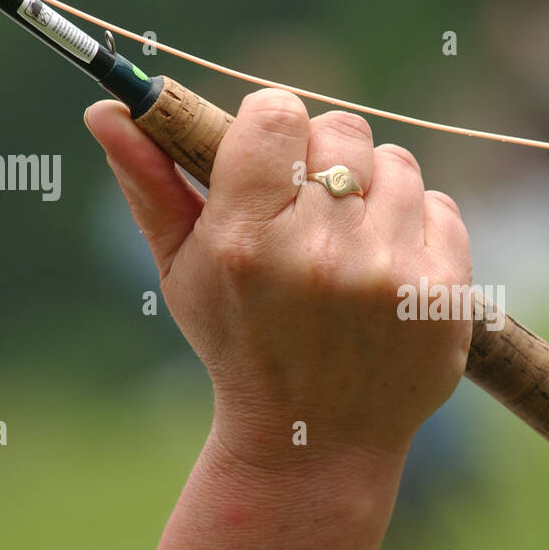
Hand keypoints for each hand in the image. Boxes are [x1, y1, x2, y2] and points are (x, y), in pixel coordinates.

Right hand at [85, 89, 471, 481]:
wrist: (316, 440)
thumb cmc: (241, 345)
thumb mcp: (182, 272)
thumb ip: (149, 184)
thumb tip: (106, 109)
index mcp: (247, 240)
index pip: (277, 113)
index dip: (274, 126)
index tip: (273, 156)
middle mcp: (320, 253)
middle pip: (342, 130)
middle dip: (326, 158)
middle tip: (312, 208)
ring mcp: (389, 274)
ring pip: (398, 163)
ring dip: (375, 191)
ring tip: (350, 243)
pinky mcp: (442, 293)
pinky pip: (441, 206)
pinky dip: (418, 227)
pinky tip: (388, 269)